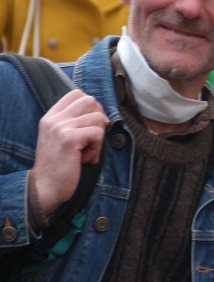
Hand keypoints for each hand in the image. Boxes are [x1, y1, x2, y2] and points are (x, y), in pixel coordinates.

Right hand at [30, 89, 108, 216]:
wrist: (46, 188)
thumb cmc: (59, 165)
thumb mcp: (61, 137)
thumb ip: (73, 122)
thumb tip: (99, 110)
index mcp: (51, 116)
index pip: (77, 94)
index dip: (91, 107)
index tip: (90, 125)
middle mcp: (54, 119)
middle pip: (90, 100)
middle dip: (99, 118)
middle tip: (93, 137)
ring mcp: (60, 127)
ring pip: (98, 117)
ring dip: (99, 137)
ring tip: (87, 151)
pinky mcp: (69, 138)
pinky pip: (98, 133)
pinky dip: (97, 147)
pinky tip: (86, 158)